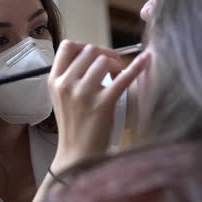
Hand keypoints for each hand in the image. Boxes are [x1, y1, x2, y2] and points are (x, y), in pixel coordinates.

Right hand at [48, 40, 150, 171]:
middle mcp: (66, 85)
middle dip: (105, 54)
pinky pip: (123, 78)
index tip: (96, 55)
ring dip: (116, 64)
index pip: (67, 46)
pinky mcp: (102, 104)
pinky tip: (147, 59)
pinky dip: (137, 66)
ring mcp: (83, 94)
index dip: (85, 45)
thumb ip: (71, 76)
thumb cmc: (75, 125)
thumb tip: (95, 55)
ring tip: (120, 75)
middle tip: (114, 66)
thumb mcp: (63, 97)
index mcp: (54, 81)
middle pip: (89, 51)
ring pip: (104, 61)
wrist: (78, 155)